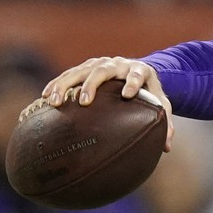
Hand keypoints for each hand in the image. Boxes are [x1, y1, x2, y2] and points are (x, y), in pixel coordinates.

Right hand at [43, 56, 173, 150]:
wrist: (140, 70)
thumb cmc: (151, 92)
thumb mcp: (162, 105)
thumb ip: (166, 123)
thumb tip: (167, 148)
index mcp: (140, 71)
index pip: (137, 74)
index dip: (133, 82)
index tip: (127, 94)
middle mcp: (119, 64)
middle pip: (104, 70)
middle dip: (92, 84)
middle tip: (84, 101)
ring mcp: (100, 63)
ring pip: (81, 70)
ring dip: (65, 84)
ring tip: (53, 102)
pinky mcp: (87, 67)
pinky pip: (69, 74)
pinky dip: (57, 84)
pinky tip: (45, 97)